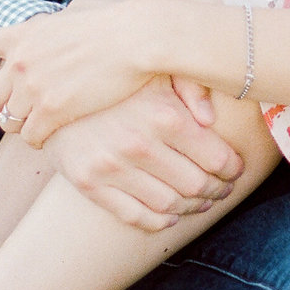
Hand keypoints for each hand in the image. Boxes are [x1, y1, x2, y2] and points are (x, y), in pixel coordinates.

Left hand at [0, 2, 160, 143]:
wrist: (135, 39)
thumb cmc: (116, 23)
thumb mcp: (78, 12)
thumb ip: (61, 20)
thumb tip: (68, 15)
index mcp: (23, 34)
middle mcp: (20, 62)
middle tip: (12, 113)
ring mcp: (33, 88)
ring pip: (9, 121)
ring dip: (20, 127)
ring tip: (34, 129)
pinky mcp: (51, 111)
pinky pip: (31, 136)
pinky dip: (37, 140)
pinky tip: (49, 139)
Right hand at [41, 77, 247, 231]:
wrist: (53, 84)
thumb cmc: (116, 76)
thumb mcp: (156, 69)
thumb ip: (190, 85)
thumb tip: (212, 117)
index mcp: (163, 114)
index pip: (217, 158)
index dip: (233, 169)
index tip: (235, 170)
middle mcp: (139, 144)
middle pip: (197, 185)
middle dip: (217, 190)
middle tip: (222, 188)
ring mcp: (111, 167)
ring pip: (170, 205)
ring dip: (192, 207)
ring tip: (200, 200)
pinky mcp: (88, 183)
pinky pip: (135, 216)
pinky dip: (160, 220)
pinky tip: (170, 213)